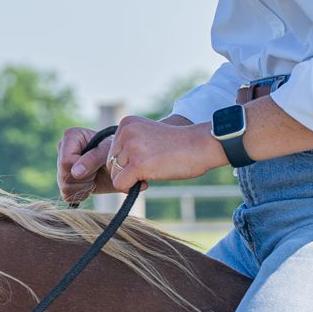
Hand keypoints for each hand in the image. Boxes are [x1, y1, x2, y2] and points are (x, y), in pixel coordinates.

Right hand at [57, 127, 115, 203]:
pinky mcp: (65, 181)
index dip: (81, 169)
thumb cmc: (115, 152)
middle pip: (64, 175)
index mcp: (71, 137)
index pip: (66, 161)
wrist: (120, 167)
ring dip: (84, 187)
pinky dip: (81, 194)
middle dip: (84, 179)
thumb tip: (75, 172)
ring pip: (65, 187)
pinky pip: (67, 195)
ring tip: (94, 178)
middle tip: (97, 171)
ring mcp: (62, 167)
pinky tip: (90, 185)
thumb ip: (92, 159)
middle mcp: (63, 150)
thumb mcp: (108, 151)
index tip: (96, 166)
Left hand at [97, 115, 225, 191]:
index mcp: (127, 123)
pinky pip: (119, 184)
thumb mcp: (148, 136)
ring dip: (131, 179)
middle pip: (111, 163)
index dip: (127, 161)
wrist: (201, 145)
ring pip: (114, 174)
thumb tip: (112, 166)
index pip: (112, 150)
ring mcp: (131, 147)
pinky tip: (146, 183)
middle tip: (149, 169)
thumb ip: (130, 144)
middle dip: (127, 171)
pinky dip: (130, 188)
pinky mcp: (137, 164)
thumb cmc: (179, 145)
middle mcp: (126, 132)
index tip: (146, 160)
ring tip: (152, 172)